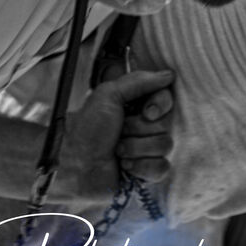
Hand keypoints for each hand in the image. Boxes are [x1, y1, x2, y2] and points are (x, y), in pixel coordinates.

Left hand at [58, 69, 174, 204]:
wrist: (77, 168)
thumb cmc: (86, 132)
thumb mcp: (107, 95)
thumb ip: (138, 81)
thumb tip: (167, 75)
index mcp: (133, 105)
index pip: (165, 98)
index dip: (159, 105)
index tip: (146, 112)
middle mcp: (142, 126)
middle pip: (165, 123)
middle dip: (140, 129)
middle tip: (120, 131)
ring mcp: (146, 149)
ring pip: (165, 145)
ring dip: (137, 148)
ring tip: (118, 151)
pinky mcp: (147, 171)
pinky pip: (162, 166)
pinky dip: (142, 167)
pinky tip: (126, 167)